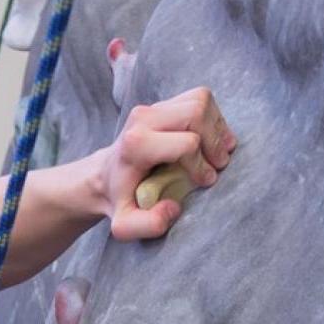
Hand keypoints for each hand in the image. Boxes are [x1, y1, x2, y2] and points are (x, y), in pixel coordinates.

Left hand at [98, 87, 235, 239]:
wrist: (106, 176)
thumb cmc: (121, 199)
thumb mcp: (126, 224)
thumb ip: (148, 225)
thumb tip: (173, 208)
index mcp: (135, 145)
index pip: (186, 144)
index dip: (202, 165)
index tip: (204, 181)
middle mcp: (142, 119)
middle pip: (196, 114)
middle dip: (214, 141)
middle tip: (218, 165)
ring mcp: (152, 107)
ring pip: (200, 101)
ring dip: (216, 127)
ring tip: (217, 153)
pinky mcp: (163, 103)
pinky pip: (199, 99)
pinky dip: (212, 118)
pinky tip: (211, 140)